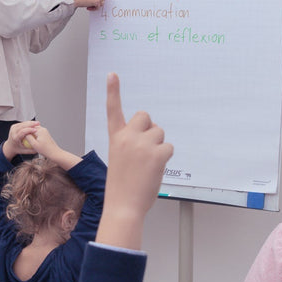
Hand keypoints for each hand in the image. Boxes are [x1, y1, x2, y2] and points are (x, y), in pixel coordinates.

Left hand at [3, 120, 40, 159]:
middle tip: (38, 123)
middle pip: (22, 126)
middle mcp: (13, 132)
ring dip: (30, 122)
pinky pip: (21, 123)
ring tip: (37, 123)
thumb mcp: (25, 151)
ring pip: (22, 123)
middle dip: (31, 124)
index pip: (22, 132)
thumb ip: (32, 150)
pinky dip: (27, 123)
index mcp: (15, 138)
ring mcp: (12, 128)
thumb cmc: (18, 149)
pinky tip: (33, 123)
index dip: (29, 130)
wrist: (10, 146)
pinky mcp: (13, 126)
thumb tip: (39, 148)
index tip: (36, 130)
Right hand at [22, 125, 59, 158]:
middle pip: (31, 127)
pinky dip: (33, 135)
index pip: (29, 127)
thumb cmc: (45, 150)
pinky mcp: (45, 134)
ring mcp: (44, 131)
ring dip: (30, 133)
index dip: (23, 130)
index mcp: (40, 130)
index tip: (20, 135)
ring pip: (34, 130)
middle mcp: (43, 129)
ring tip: (25, 138)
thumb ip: (28, 137)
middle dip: (26, 131)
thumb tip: (24, 133)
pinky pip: (37, 133)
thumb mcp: (34, 144)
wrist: (55, 153)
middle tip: (21, 136)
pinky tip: (31, 141)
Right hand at [97, 73, 172, 249]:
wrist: (123, 206)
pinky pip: (169, 147)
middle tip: (145, 148)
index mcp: (115, 138)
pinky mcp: (157, 154)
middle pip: (145, 116)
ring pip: (160, 132)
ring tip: (148, 164)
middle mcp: (127, 137)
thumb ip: (132, 144)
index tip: (113, 75)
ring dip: (158, 145)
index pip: (114, 110)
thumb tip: (153, 138)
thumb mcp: (120, 159)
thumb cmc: (122, 186)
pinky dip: (165, 158)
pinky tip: (155, 170)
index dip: (113, 91)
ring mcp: (142, 145)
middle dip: (149, 128)